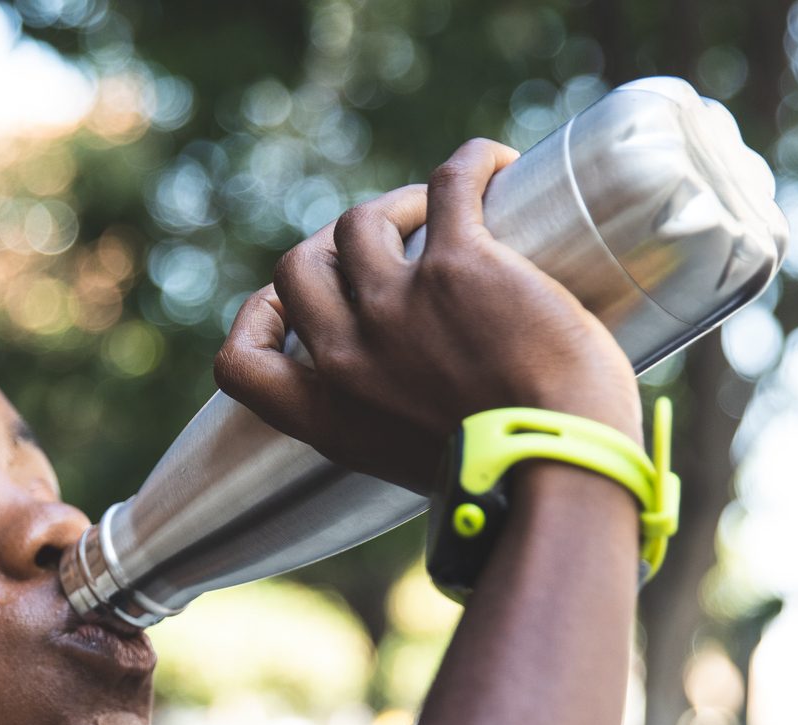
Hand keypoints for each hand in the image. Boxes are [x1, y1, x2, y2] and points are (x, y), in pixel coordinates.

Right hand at [214, 139, 642, 493]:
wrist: (557, 476)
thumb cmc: (512, 486)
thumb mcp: (417, 469)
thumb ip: (396, 430)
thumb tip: (429, 405)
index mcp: (330, 419)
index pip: (241, 364)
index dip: (258, 320)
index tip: (290, 307)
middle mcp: (347, 359)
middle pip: (297, 268)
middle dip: (330, 247)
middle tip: (384, 247)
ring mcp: (396, 307)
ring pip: (360, 221)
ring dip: (395, 206)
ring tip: (439, 211)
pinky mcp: (458, 266)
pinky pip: (449, 184)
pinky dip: (472, 165)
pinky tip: (496, 166)